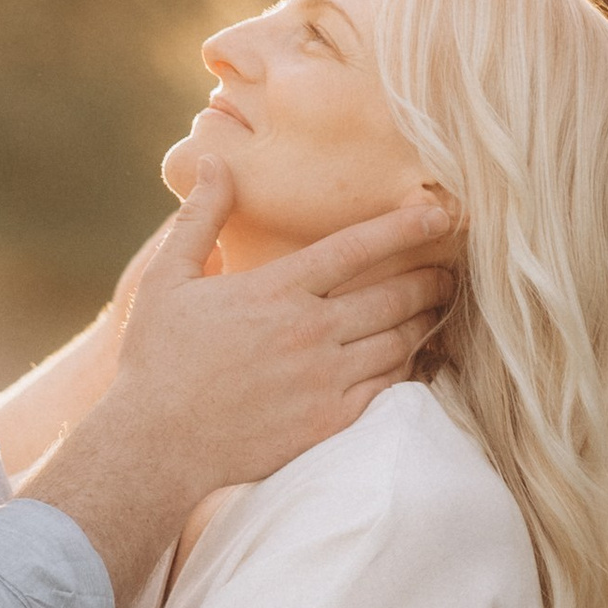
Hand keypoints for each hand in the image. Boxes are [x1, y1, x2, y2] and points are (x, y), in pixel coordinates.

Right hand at [107, 162, 454, 482]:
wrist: (155, 446)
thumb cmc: (156, 360)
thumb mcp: (165, 278)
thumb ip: (199, 217)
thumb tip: (214, 160)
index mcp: (276, 291)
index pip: (356, 248)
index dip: (404, 228)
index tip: (438, 216)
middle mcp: (309, 332)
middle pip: (392, 296)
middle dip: (431, 278)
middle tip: (452, 269)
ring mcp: (324, 381)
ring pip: (398, 343)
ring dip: (426, 323)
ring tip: (441, 310)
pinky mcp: (330, 423)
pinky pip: (388, 390)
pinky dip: (409, 370)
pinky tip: (416, 360)